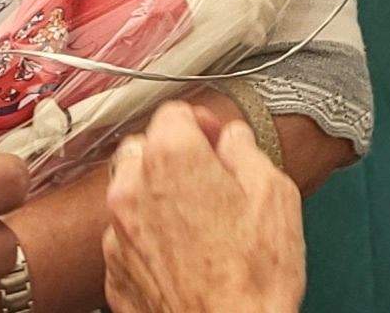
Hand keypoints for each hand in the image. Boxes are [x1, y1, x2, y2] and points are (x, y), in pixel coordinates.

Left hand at [105, 103, 304, 312]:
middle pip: (145, 149)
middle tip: (210, 181)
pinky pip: (128, 237)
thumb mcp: (275, 195)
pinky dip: (149, 238)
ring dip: (158, 197)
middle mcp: (134, 188)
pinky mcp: (114, 270)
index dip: (202, 123)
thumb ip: (247, 150)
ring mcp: (118, 232)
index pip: (175, 112)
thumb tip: (234, 139)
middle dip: (175, 157)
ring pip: (132, 193)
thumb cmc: (254, 278)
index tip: (216, 140)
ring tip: (199, 224)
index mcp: (173, 158)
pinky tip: (183, 255)